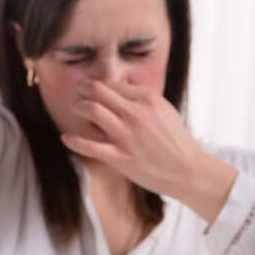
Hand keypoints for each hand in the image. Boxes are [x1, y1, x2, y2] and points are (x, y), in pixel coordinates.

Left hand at [60, 79, 236, 222]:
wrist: (188, 171)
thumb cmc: (175, 140)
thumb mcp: (163, 110)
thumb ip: (141, 98)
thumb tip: (119, 84)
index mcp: (148, 99)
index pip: (113, 83)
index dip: (98, 84)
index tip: (90, 87)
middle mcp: (136, 113)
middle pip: (99, 91)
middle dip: (83, 88)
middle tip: (78, 92)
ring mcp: (127, 135)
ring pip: (92, 110)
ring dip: (78, 106)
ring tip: (75, 108)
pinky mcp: (120, 157)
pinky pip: (90, 146)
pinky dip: (74, 141)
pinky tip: (66, 138)